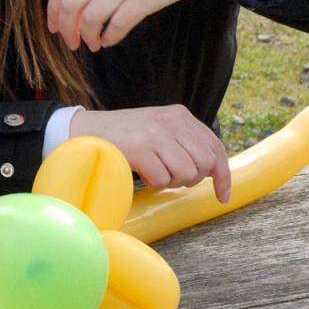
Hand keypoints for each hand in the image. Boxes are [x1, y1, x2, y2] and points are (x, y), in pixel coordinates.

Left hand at [47, 0, 198, 51]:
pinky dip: (109, 37)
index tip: (53, 26)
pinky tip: (109, 40)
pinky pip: (117, 23)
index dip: (52, 9)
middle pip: (70, 4)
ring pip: (90, 17)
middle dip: (66, 28)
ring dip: (87, 36)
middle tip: (71, 42)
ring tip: (93, 44)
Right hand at [70, 105, 230, 202]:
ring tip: (154, 172)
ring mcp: (155, 134)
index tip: (222, 194)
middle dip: (192, 178)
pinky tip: (141, 172)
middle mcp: (170, 121)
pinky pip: (162, 180)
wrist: (85, 130)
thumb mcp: (158, 128)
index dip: (222, 174)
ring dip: (171, 181)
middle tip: (172, 177)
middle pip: (205, 163)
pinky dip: (153, 183)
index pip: (215, 146)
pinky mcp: (140, 149)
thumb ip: (184, 141)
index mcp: (179, 114)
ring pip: (187, 174)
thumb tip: (213, 169)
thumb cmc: (124, 135)